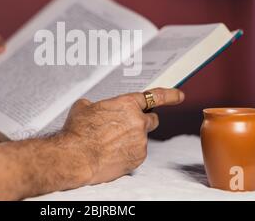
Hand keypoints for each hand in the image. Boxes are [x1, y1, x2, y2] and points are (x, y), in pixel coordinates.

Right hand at [62, 88, 184, 183]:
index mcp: (127, 104)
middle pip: (152, 119)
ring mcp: (140, 141)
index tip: (178, 95)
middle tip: (127, 126)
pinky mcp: (138, 158)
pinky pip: (136, 153)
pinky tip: (111, 153)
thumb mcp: (84, 107)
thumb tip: (95, 108)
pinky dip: (127, 153)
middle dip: (143, 121)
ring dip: (130, 139)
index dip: (169, 95)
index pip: (155, 96)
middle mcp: (138, 122)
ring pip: (141, 138)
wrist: (75, 157)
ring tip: (109, 144)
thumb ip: (98, 105)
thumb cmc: (78, 132)